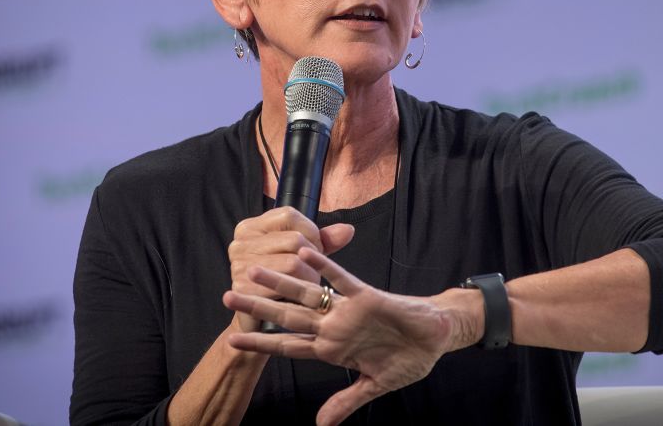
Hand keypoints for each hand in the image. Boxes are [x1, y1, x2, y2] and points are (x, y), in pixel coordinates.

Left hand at [222, 247, 461, 425]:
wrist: (435, 338)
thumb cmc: (406, 360)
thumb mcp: (374, 386)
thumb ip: (346, 402)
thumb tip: (321, 425)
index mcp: (332, 349)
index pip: (288, 346)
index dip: (261, 343)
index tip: (232, 340)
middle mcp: (333, 326)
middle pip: (288, 317)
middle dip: (258, 308)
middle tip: (228, 297)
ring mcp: (347, 310)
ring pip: (307, 293)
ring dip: (281, 282)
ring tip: (254, 269)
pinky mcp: (366, 296)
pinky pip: (342, 279)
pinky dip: (325, 267)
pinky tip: (305, 252)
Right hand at [228, 206, 354, 331]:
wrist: (259, 320)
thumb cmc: (281, 282)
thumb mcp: (300, 255)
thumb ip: (322, 240)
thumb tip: (348, 230)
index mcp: (251, 228)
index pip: (289, 215)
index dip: (311, 231)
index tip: (315, 248)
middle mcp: (240, 243)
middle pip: (294, 239)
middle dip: (312, 258)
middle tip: (311, 272)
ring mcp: (239, 265)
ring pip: (293, 263)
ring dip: (309, 277)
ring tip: (307, 285)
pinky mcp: (243, 289)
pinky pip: (285, 285)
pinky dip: (299, 292)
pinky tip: (298, 297)